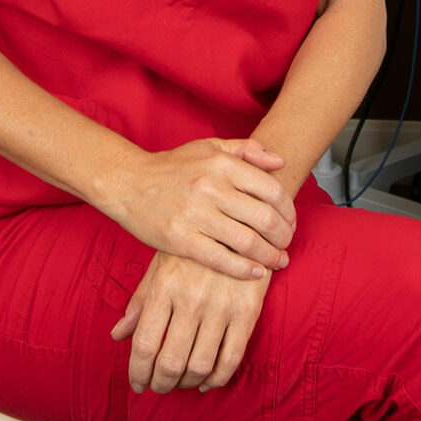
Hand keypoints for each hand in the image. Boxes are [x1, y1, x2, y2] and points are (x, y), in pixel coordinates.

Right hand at [109, 137, 296, 278]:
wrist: (128, 183)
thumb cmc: (173, 166)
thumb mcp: (210, 147)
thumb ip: (247, 150)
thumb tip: (281, 160)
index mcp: (223, 164)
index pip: (272, 190)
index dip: (289, 210)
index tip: (291, 222)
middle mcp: (212, 188)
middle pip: (264, 218)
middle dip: (284, 236)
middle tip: (287, 245)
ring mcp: (195, 215)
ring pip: (246, 242)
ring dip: (269, 256)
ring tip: (278, 261)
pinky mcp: (180, 240)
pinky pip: (221, 259)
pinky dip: (243, 269)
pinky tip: (255, 273)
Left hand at [110, 251, 270, 393]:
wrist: (242, 222)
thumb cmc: (194, 248)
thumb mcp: (161, 265)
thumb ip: (140, 301)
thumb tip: (117, 335)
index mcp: (165, 286)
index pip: (144, 344)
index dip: (138, 372)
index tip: (138, 383)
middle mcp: (191, 298)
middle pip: (170, 361)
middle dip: (161, 383)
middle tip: (159, 386)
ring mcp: (221, 305)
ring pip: (200, 365)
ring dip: (187, 383)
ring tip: (182, 382)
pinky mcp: (248, 310)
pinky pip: (231, 358)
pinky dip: (217, 378)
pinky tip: (207, 380)